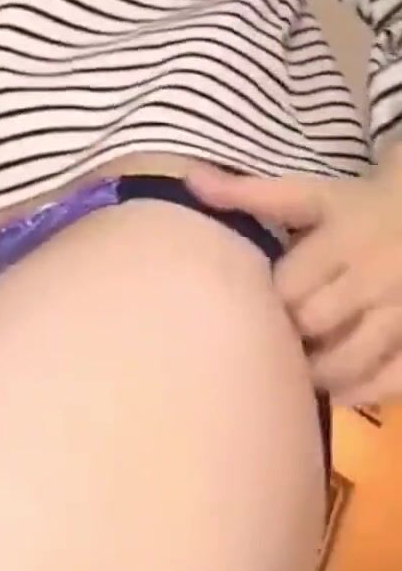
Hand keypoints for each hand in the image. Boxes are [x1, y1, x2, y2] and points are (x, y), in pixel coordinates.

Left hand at [185, 163, 401, 406]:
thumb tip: (189, 180)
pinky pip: (391, 378)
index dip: (262, 303)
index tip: (247, 308)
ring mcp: (401, 311)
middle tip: (267, 344)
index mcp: (340, 240)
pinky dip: (361, 390)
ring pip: (353, 359)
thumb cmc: (359, 207)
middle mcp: (373, 277)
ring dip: (318, 372)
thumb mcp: (310, 194)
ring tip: (294, 372)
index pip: (288, 285)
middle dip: (287, 337)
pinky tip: (337, 391)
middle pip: (316, 323)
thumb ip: (250, 193)